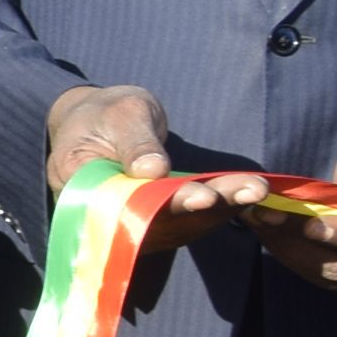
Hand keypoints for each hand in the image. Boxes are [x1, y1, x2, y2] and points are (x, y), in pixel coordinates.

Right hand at [43, 84, 255, 248]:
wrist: (103, 124)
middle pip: (156, 219)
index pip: (123, 203)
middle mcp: (103, 214)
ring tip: (256, 189)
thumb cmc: (106, 113)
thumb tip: (152, 170)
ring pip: (178, 223)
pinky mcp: (155, 222)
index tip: (204, 197)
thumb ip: (135, 142)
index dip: (165, 204)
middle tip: (246, 191)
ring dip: (222, 209)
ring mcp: (130, 223)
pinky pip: (189, 220)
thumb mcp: (121, 113)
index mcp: (79, 185)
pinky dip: (220, 209)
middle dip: (205, 206)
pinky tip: (249, 193)